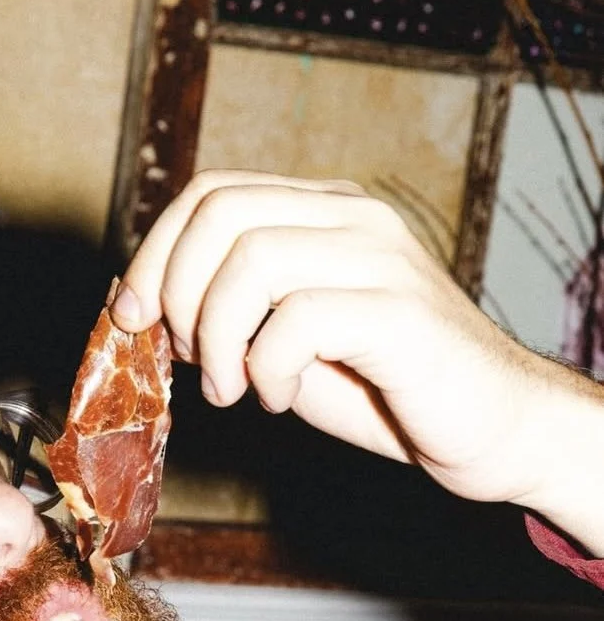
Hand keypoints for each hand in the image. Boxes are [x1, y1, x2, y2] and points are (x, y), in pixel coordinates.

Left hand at [112, 171, 603, 555]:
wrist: (487, 428)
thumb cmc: (384, 389)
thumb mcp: (283, 344)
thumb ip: (227, 315)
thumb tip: (137, 307)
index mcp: (322, 212)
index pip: (210, 192)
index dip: (154, 254)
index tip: (133, 320)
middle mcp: (352, 216)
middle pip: (220, 212)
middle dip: (177, 294)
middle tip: (192, 361)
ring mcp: (380, 257)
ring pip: (251, 260)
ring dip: (219, 338)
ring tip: (235, 389)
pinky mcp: (398, 310)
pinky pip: (295, 319)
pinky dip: (265, 370)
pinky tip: (278, 398)